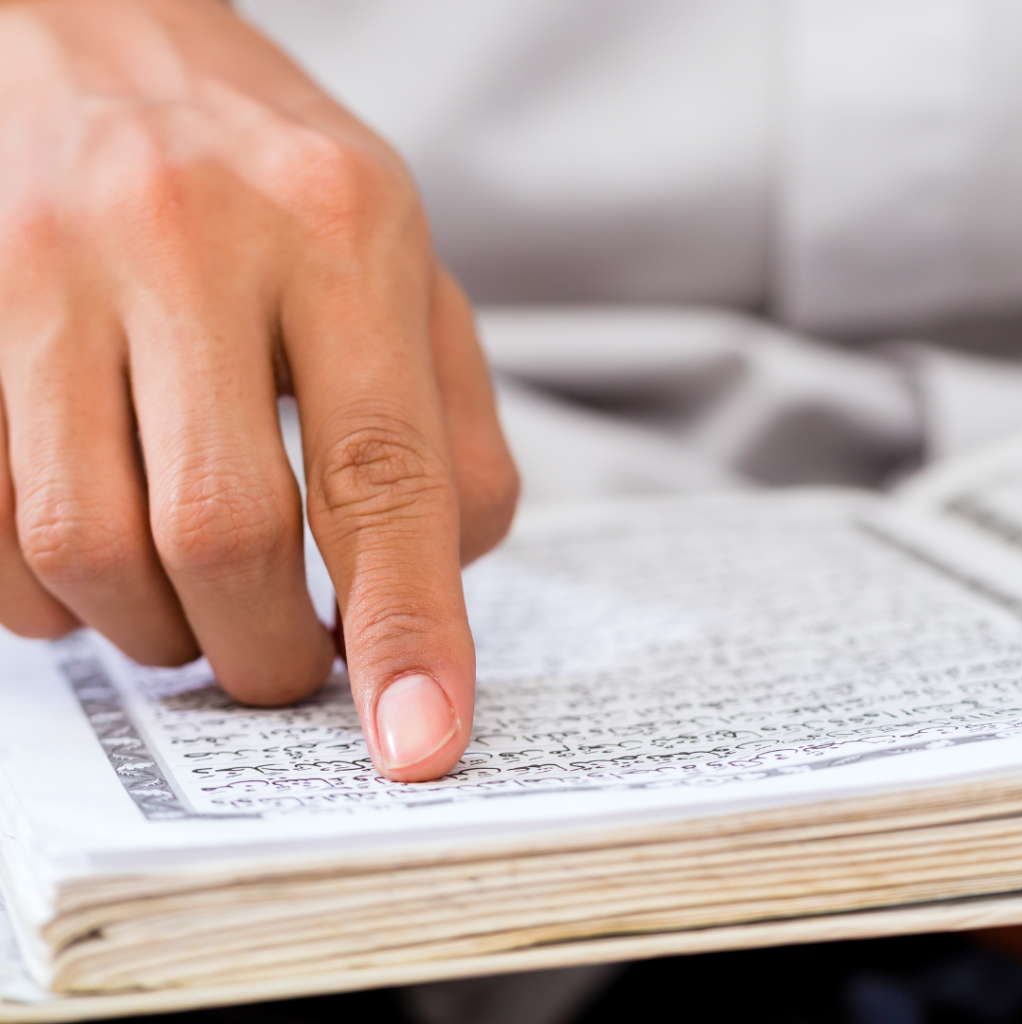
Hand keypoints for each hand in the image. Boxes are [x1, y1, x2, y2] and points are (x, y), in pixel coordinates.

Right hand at [0, 0, 517, 780]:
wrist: (110, 40)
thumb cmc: (283, 182)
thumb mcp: (412, 276)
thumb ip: (453, 438)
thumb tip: (435, 595)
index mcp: (341, 231)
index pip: (381, 474)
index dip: (406, 629)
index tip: (417, 744)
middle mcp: (192, 242)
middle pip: (224, 534)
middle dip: (264, 653)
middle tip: (290, 668)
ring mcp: (51, 274)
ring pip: (88, 544)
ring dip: (158, 635)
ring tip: (200, 622)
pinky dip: (55, 599)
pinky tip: (109, 573)